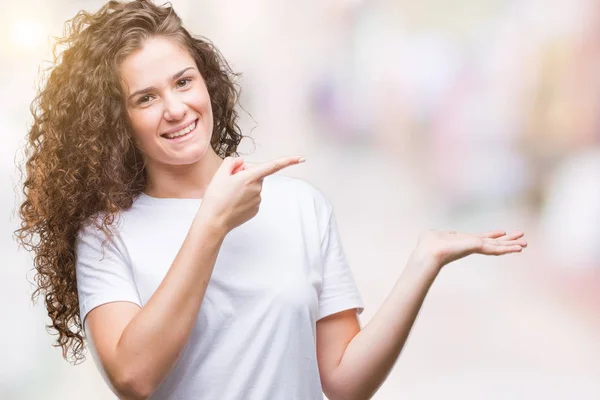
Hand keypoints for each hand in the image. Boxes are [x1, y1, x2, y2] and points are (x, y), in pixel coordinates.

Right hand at [197, 155, 304, 232]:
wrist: (213, 221)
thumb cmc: (215, 198)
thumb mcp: (220, 174)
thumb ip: (232, 162)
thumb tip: (242, 163)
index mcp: (250, 177)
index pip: (273, 166)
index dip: (288, 161)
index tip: (301, 158)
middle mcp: (257, 189)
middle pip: (256, 174)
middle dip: (246, 174)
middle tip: (229, 181)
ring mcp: (258, 200)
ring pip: (253, 187)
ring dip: (244, 187)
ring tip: (228, 195)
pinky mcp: (255, 210)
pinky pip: (252, 198)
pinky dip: (244, 198)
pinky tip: (233, 203)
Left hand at [411, 229, 527, 269]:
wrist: (429, 252)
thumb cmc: (427, 244)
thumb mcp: (433, 235)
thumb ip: (438, 234)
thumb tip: (434, 234)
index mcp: (464, 241)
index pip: (482, 238)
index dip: (493, 235)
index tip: (503, 232)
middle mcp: (472, 245)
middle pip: (494, 243)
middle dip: (508, 241)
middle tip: (524, 240)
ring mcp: (475, 247)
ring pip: (498, 247)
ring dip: (512, 245)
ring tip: (526, 244)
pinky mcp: (477, 247)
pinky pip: (495, 249)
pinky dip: (507, 248)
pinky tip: (518, 248)